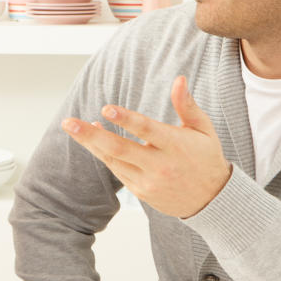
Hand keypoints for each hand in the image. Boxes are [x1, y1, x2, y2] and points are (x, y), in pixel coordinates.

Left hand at [61, 76, 231, 217]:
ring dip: (91, 143)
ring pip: (113, 160)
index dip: (126, 119)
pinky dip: (103, 154)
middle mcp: (160, 165)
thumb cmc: (206, 157)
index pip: (147, 130)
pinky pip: (117, 170)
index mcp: (176, 146)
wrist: (211, 201)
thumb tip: (179, 79)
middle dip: (91, 135)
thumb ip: (188, 106)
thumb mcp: (203, 130)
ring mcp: (148, 181)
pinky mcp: (141, 192)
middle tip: (69, 122)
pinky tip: (94, 139)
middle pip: (120, 149)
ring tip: (72, 126)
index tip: (106, 108)